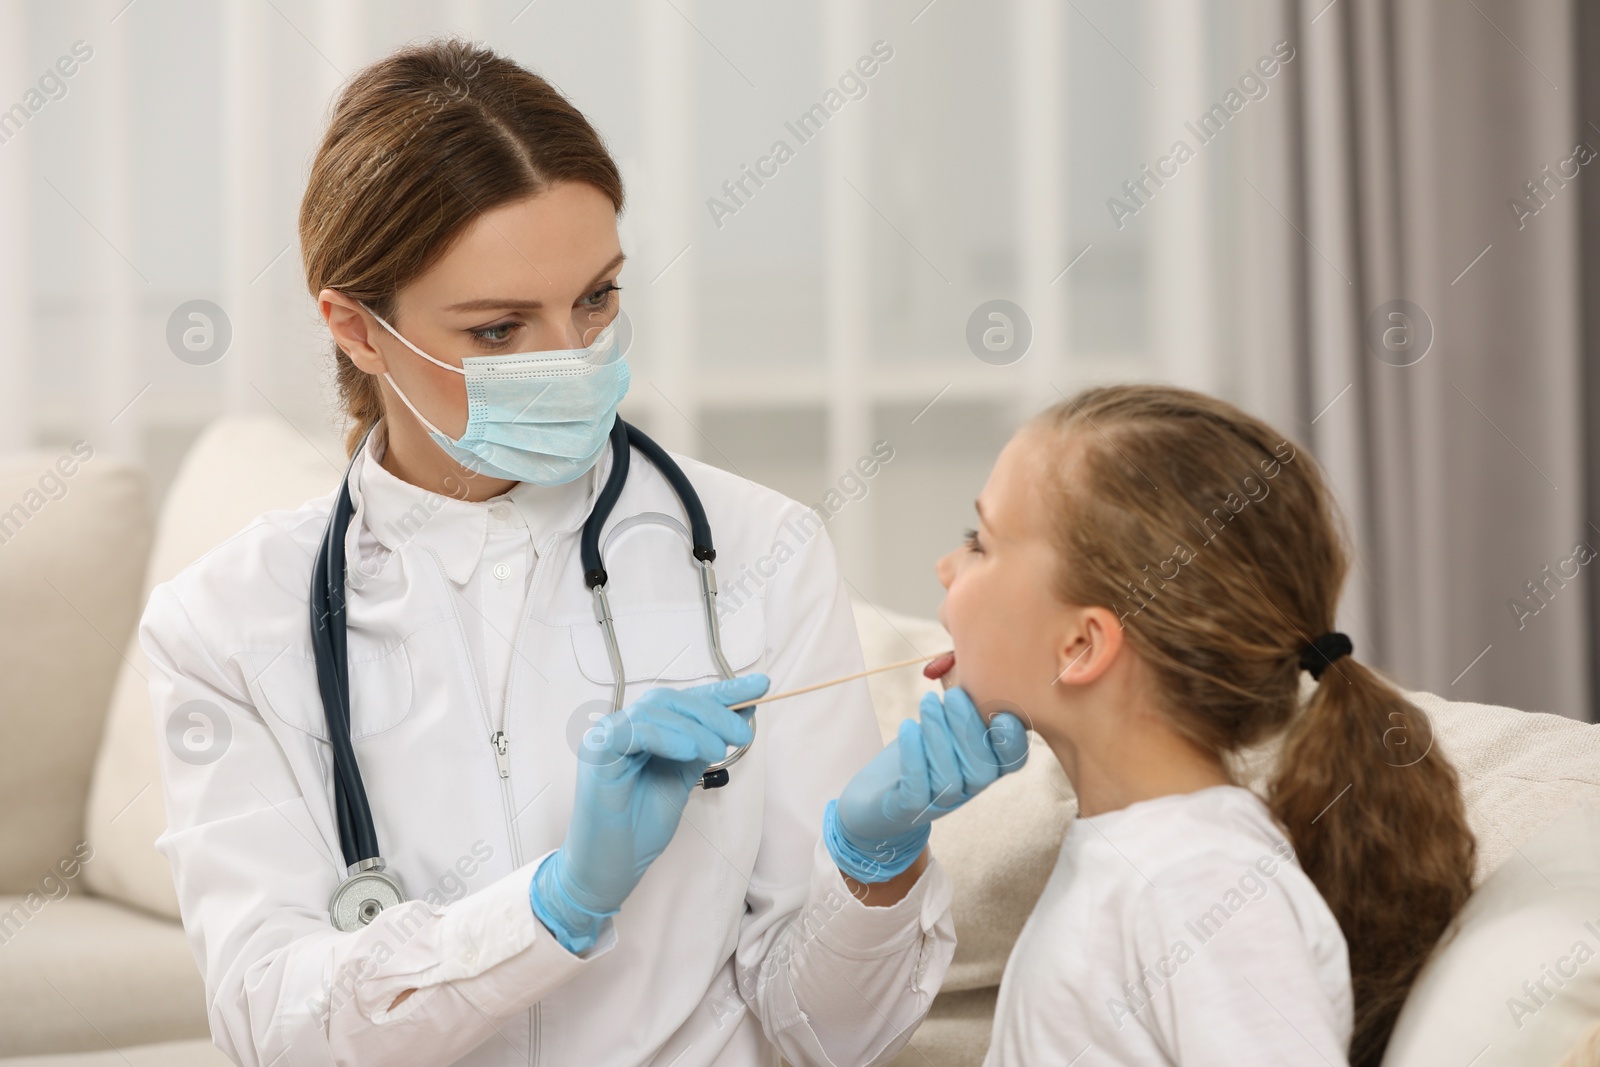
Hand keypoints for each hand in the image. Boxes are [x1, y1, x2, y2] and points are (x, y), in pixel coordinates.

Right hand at [530, 673, 767, 952]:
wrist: (610, 868)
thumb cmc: (640, 826)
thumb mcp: (682, 778)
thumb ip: (703, 746)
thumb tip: (740, 715)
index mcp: (642, 730)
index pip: (684, 700)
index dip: (723, 690)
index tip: (761, 686)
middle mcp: (622, 727)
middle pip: (669, 699)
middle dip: (713, 711)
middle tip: (742, 734)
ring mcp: (605, 737)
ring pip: (654, 711)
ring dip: (694, 727)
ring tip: (718, 751)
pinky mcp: (596, 754)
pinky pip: (633, 731)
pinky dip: (665, 736)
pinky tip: (690, 751)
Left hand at [826, 686, 1028, 882]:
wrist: (876, 799)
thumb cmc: (917, 752)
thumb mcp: (941, 723)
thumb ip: (956, 696)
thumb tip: (952, 661)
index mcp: (985, 768)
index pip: (1012, 762)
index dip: (1013, 743)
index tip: (1004, 714)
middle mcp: (968, 789)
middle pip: (981, 769)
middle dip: (968, 729)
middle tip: (953, 695)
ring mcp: (940, 803)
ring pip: (950, 777)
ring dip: (940, 736)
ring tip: (926, 702)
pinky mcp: (909, 809)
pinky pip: (917, 788)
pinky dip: (915, 757)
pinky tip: (908, 727)